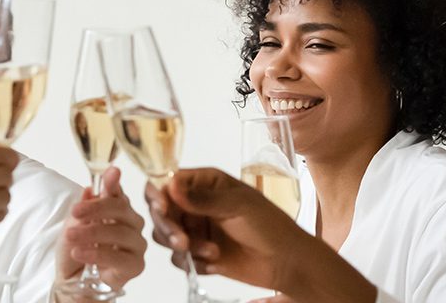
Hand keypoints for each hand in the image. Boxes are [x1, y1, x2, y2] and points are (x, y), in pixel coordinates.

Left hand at [58, 167, 146, 288]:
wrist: (73, 279)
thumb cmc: (76, 250)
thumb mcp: (72, 226)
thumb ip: (83, 209)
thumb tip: (89, 190)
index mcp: (117, 210)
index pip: (117, 192)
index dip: (114, 181)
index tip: (112, 171)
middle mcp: (131, 224)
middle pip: (121, 208)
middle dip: (96, 207)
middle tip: (75, 211)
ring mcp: (136, 244)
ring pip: (119, 232)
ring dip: (91, 233)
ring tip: (71, 237)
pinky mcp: (136, 265)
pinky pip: (119, 257)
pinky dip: (97, 254)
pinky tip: (80, 253)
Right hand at [145, 168, 374, 302]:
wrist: (287, 262)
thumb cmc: (270, 225)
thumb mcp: (238, 205)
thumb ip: (202, 198)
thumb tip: (171, 185)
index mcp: (205, 183)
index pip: (168, 183)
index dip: (159, 195)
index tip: (162, 208)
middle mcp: (197, 204)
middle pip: (161, 212)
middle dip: (169, 227)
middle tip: (182, 241)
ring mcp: (197, 229)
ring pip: (167, 237)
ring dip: (184, 247)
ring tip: (210, 251)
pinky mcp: (199, 253)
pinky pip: (180, 259)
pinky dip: (194, 262)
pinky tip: (216, 261)